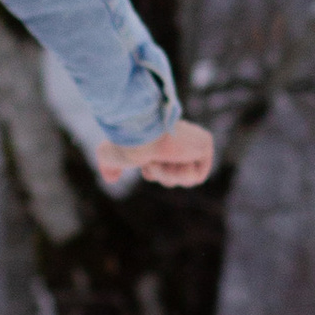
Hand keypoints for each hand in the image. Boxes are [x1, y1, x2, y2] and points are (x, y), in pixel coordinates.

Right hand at [96, 118, 215, 190]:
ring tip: (163, 158)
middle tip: (154, 160)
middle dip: (162, 174)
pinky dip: (183, 174)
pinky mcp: (205, 143)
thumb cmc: (125, 143)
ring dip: (169, 174)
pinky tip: (176, 157)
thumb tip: (111, 178)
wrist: (139, 135)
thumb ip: (108, 166)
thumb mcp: (110, 156)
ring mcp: (193, 139)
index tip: (147, 162)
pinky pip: (198, 176)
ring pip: (185, 177)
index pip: (163, 167)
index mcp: (161, 138)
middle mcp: (179, 138)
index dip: (154, 173)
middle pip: (175, 175)